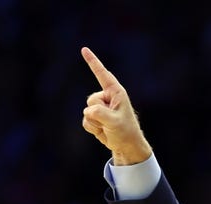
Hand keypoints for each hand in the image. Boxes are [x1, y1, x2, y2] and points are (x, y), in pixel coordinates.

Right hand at [80, 47, 152, 164]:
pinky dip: (92, 128)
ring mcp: (100, 107)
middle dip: (98, 112)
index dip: (92, 62)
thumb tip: (88, 112)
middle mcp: (107, 97)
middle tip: (111, 122)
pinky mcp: (95, 117)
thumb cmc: (125, 132)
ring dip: (95, 123)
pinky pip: (85, 121)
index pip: (102, 74)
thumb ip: (100, 113)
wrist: (126, 146)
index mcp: (116, 92)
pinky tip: (103, 131)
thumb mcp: (114, 121)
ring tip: (108, 127)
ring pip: (87, 111)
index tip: (84, 49)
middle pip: (91, 100)